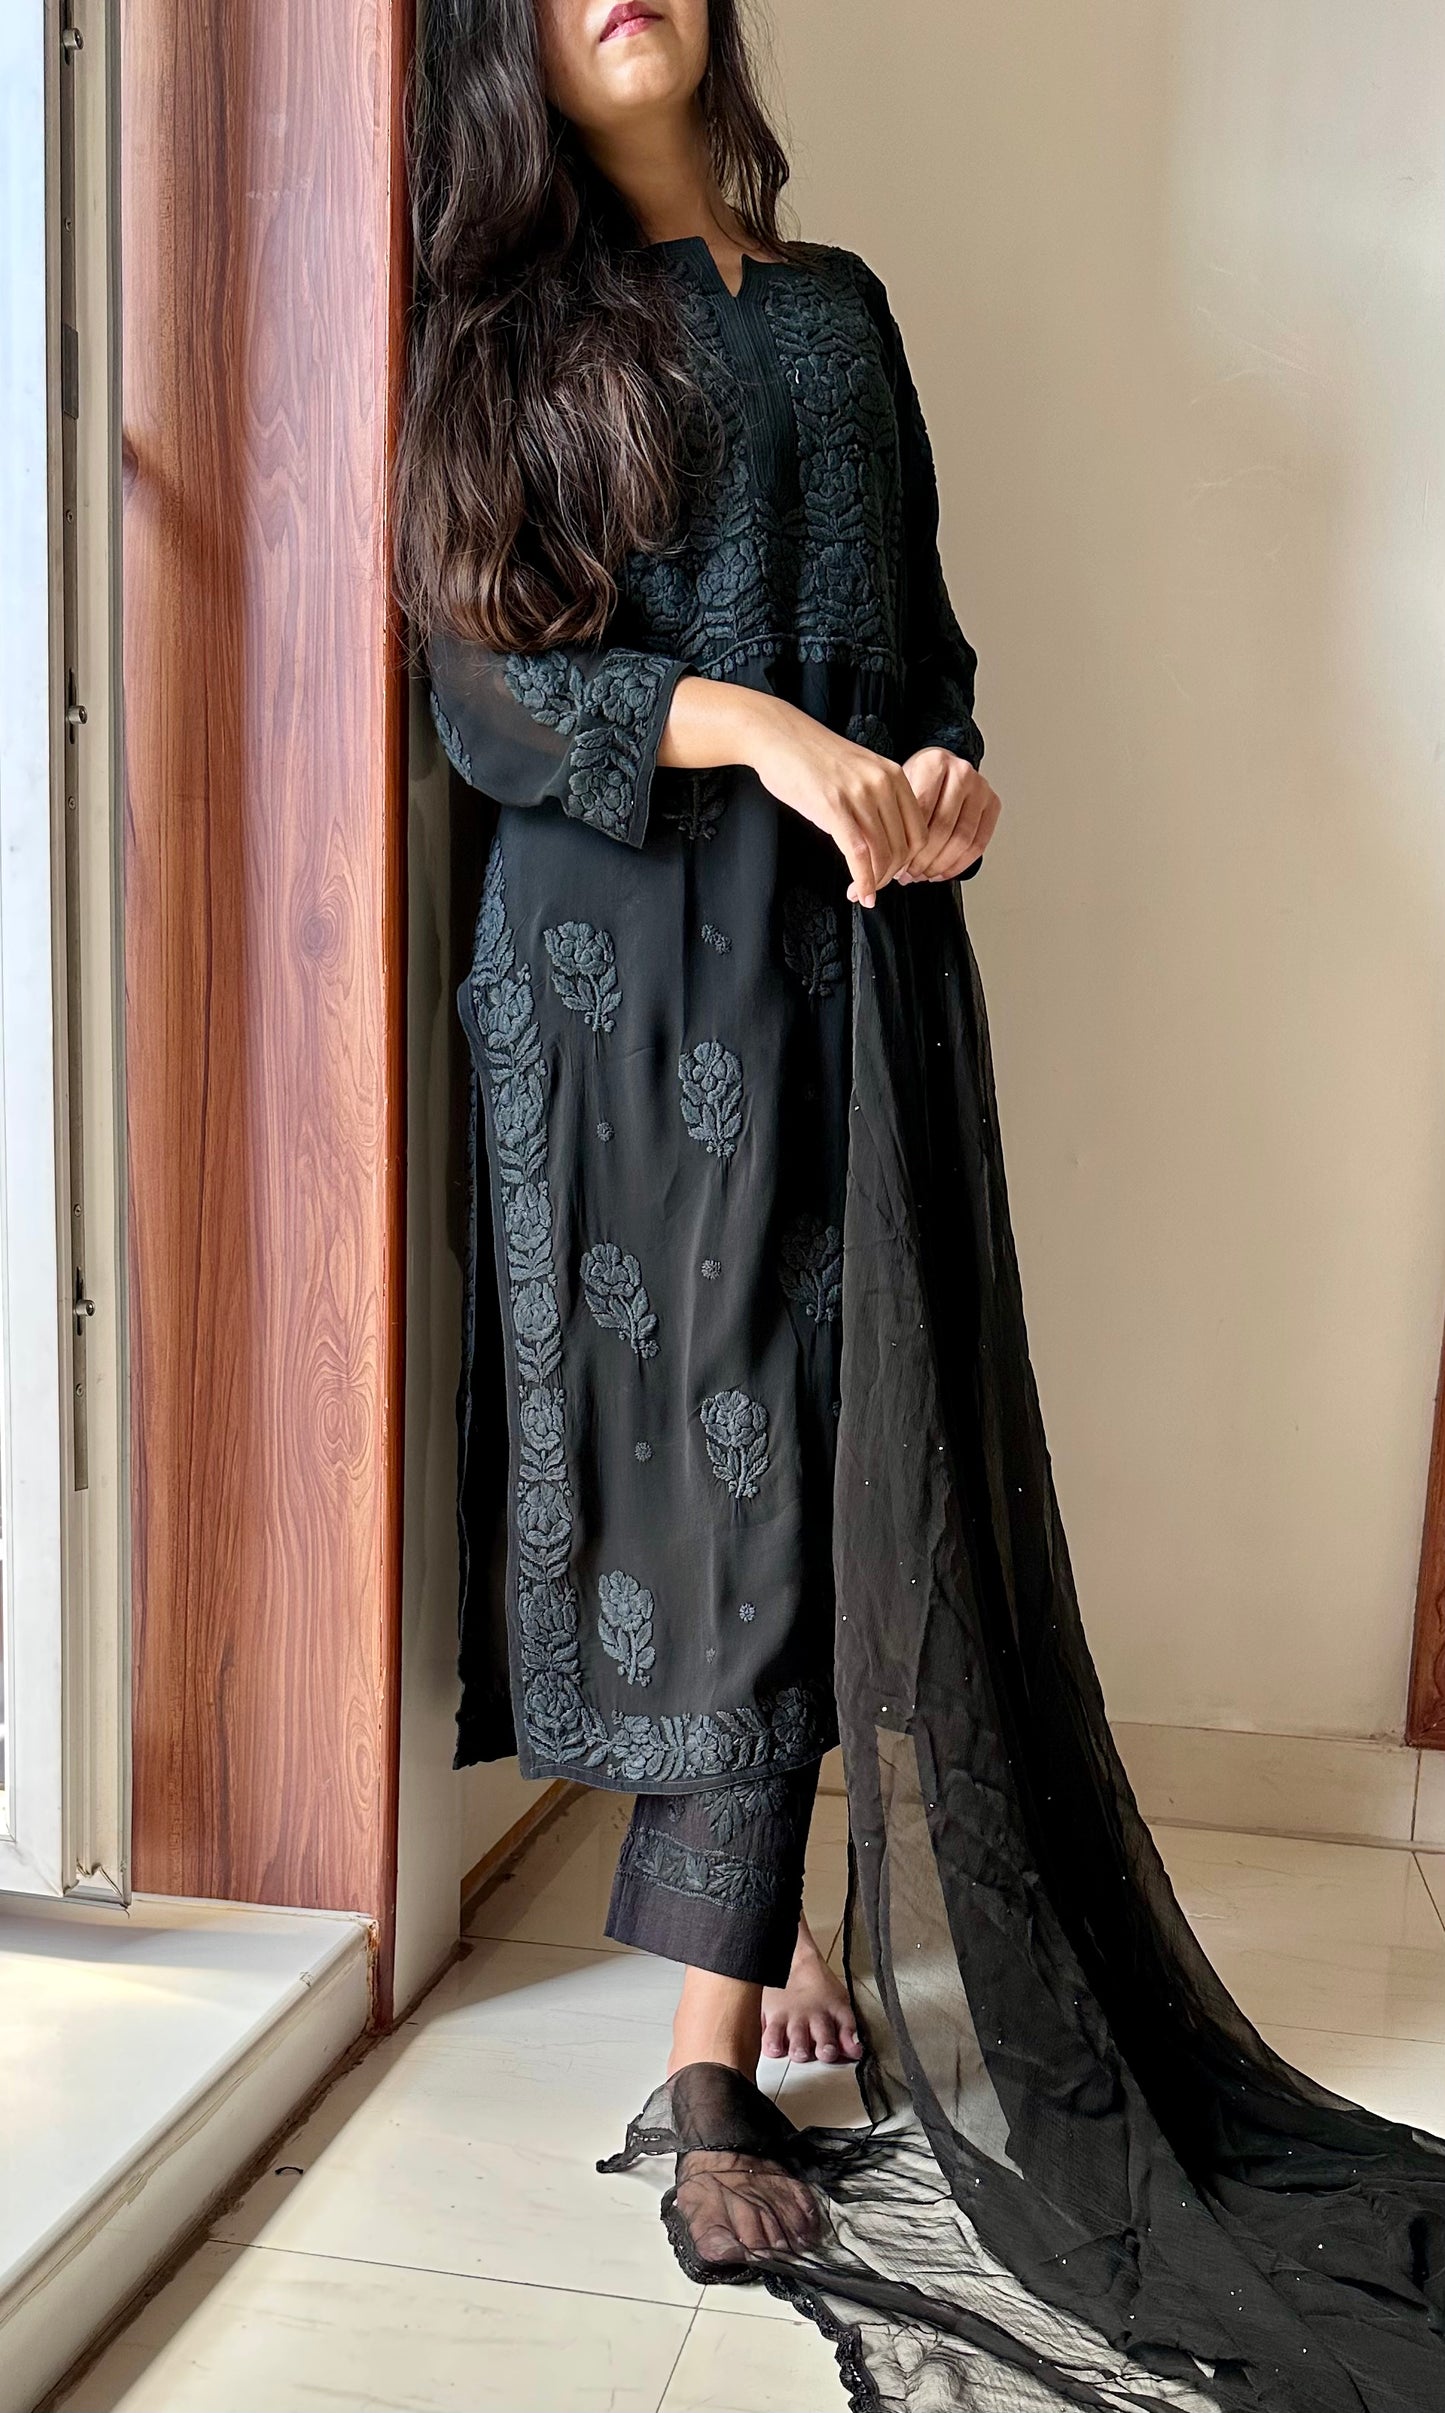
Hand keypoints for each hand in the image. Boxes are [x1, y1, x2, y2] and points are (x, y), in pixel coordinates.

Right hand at [740, 699, 927, 906]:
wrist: (778, 736)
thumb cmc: (813, 758)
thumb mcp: (859, 773)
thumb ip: (877, 802)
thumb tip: (886, 844)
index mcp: (894, 775)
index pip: (919, 832)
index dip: (909, 862)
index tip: (893, 873)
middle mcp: (883, 784)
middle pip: (903, 848)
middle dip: (890, 876)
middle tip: (874, 888)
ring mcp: (859, 795)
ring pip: (882, 854)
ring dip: (874, 882)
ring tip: (862, 892)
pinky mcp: (833, 807)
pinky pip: (857, 854)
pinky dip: (862, 880)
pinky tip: (858, 892)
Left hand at [895, 747, 1000, 881]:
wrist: (940, 769)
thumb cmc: (918, 780)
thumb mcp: (899, 790)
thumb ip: (896, 820)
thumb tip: (889, 866)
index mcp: (934, 763)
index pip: (920, 812)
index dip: (908, 845)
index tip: (896, 863)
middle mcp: (961, 771)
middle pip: (943, 828)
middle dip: (924, 859)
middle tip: (910, 873)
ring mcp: (980, 787)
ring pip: (962, 839)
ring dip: (941, 865)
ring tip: (924, 874)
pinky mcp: (993, 803)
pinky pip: (979, 843)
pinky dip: (960, 864)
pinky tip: (943, 872)